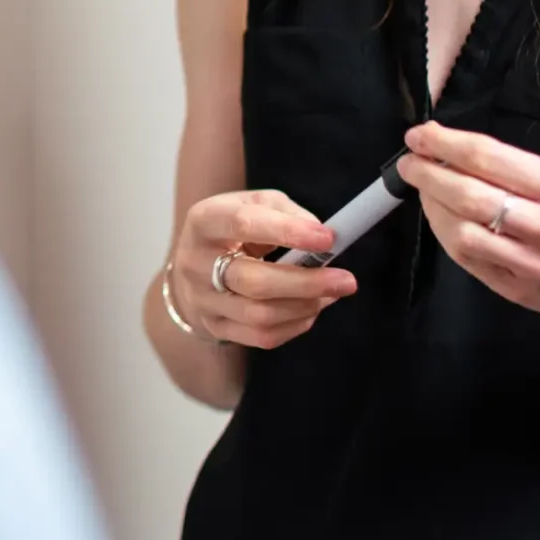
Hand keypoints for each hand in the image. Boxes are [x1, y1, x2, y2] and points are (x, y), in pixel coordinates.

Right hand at [170, 189, 357, 347]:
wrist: (193, 264)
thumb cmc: (233, 228)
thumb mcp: (254, 203)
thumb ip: (287, 212)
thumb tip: (321, 236)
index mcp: (204, 221)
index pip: (243, 224)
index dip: (288, 232)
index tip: (328, 238)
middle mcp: (195, 262)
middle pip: (253, 281)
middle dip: (306, 283)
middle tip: (346, 280)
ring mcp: (202, 299)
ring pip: (259, 315)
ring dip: (305, 306)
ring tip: (331, 294)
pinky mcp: (214, 326)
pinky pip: (261, 336)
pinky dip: (295, 325)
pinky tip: (310, 309)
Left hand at [399, 122, 539, 337]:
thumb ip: (512, 168)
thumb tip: (450, 149)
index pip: (488, 159)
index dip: (444, 144)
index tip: (419, 135)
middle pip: (469, 196)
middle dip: (428, 174)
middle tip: (410, 163)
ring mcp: (532, 264)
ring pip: (463, 233)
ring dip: (432, 207)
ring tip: (424, 190)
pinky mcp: (518, 291)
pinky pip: (467, 261)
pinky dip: (445, 235)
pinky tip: (441, 218)